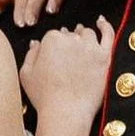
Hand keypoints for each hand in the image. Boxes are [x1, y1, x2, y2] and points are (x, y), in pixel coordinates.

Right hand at [19, 13, 116, 135]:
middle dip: (68, 42)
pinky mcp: (104, 57)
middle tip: (67, 56)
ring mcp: (90, 47)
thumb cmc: (44, 97)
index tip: (54, 56)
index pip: (53, 36)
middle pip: (70, 35)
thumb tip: (36, 43)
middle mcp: (71, 39)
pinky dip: (105, 26)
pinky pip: (108, 35)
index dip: (53, 47)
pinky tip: (101, 23)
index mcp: (51, 40)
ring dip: (83, 36)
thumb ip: (31, 55)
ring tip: (81, 43)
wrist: (65, 113)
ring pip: (87, 34)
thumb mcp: (26, 74)